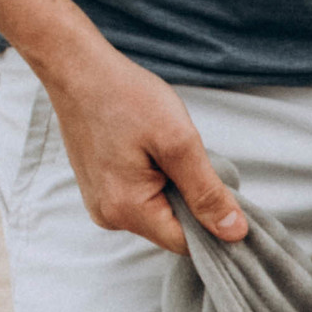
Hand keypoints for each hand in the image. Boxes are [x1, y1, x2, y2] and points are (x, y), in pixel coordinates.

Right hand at [35, 41, 244, 254]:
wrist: (76, 66)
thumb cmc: (125, 96)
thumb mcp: (179, 143)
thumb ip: (207, 193)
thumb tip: (234, 233)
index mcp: (127, 211)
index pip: (188, 245)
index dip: (216, 228)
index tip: (228, 197)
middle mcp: (109, 216)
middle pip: (174, 230)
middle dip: (194, 204)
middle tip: (193, 160)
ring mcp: (101, 203)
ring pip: (160, 213)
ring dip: (176, 189)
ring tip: (167, 151)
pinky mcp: (100, 188)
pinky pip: (143, 198)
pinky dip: (159, 181)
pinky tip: (153, 152)